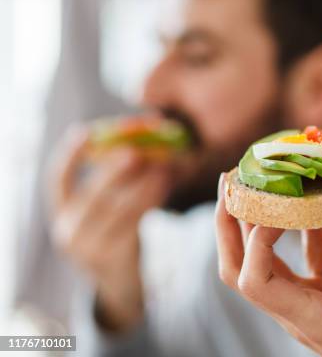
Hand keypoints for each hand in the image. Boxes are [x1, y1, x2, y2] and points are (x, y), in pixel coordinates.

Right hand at [49, 126, 171, 331]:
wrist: (119, 287)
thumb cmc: (114, 238)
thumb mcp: (102, 215)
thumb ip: (111, 187)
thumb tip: (137, 145)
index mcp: (62, 215)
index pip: (58, 181)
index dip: (71, 156)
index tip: (85, 132)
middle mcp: (69, 232)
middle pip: (92, 194)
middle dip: (115, 169)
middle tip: (137, 150)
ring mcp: (90, 248)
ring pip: (119, 208)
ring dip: (143, 183)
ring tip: (163, 164)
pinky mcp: (115, 256)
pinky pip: (136, 221)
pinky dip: (152, 199)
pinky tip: (165, 183)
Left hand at [214, 174, 321, 356]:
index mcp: (307, 317)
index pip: (254, 280)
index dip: (256, 241)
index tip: (279, 206)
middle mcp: (295, 310)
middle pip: (238, 270)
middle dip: (229, 225)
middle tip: (232, 180)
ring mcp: (305, 303)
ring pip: (261, 264)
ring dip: (253, 225)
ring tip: (258, 184)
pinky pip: (300, 261)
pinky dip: (298, 232)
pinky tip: (310, 205)